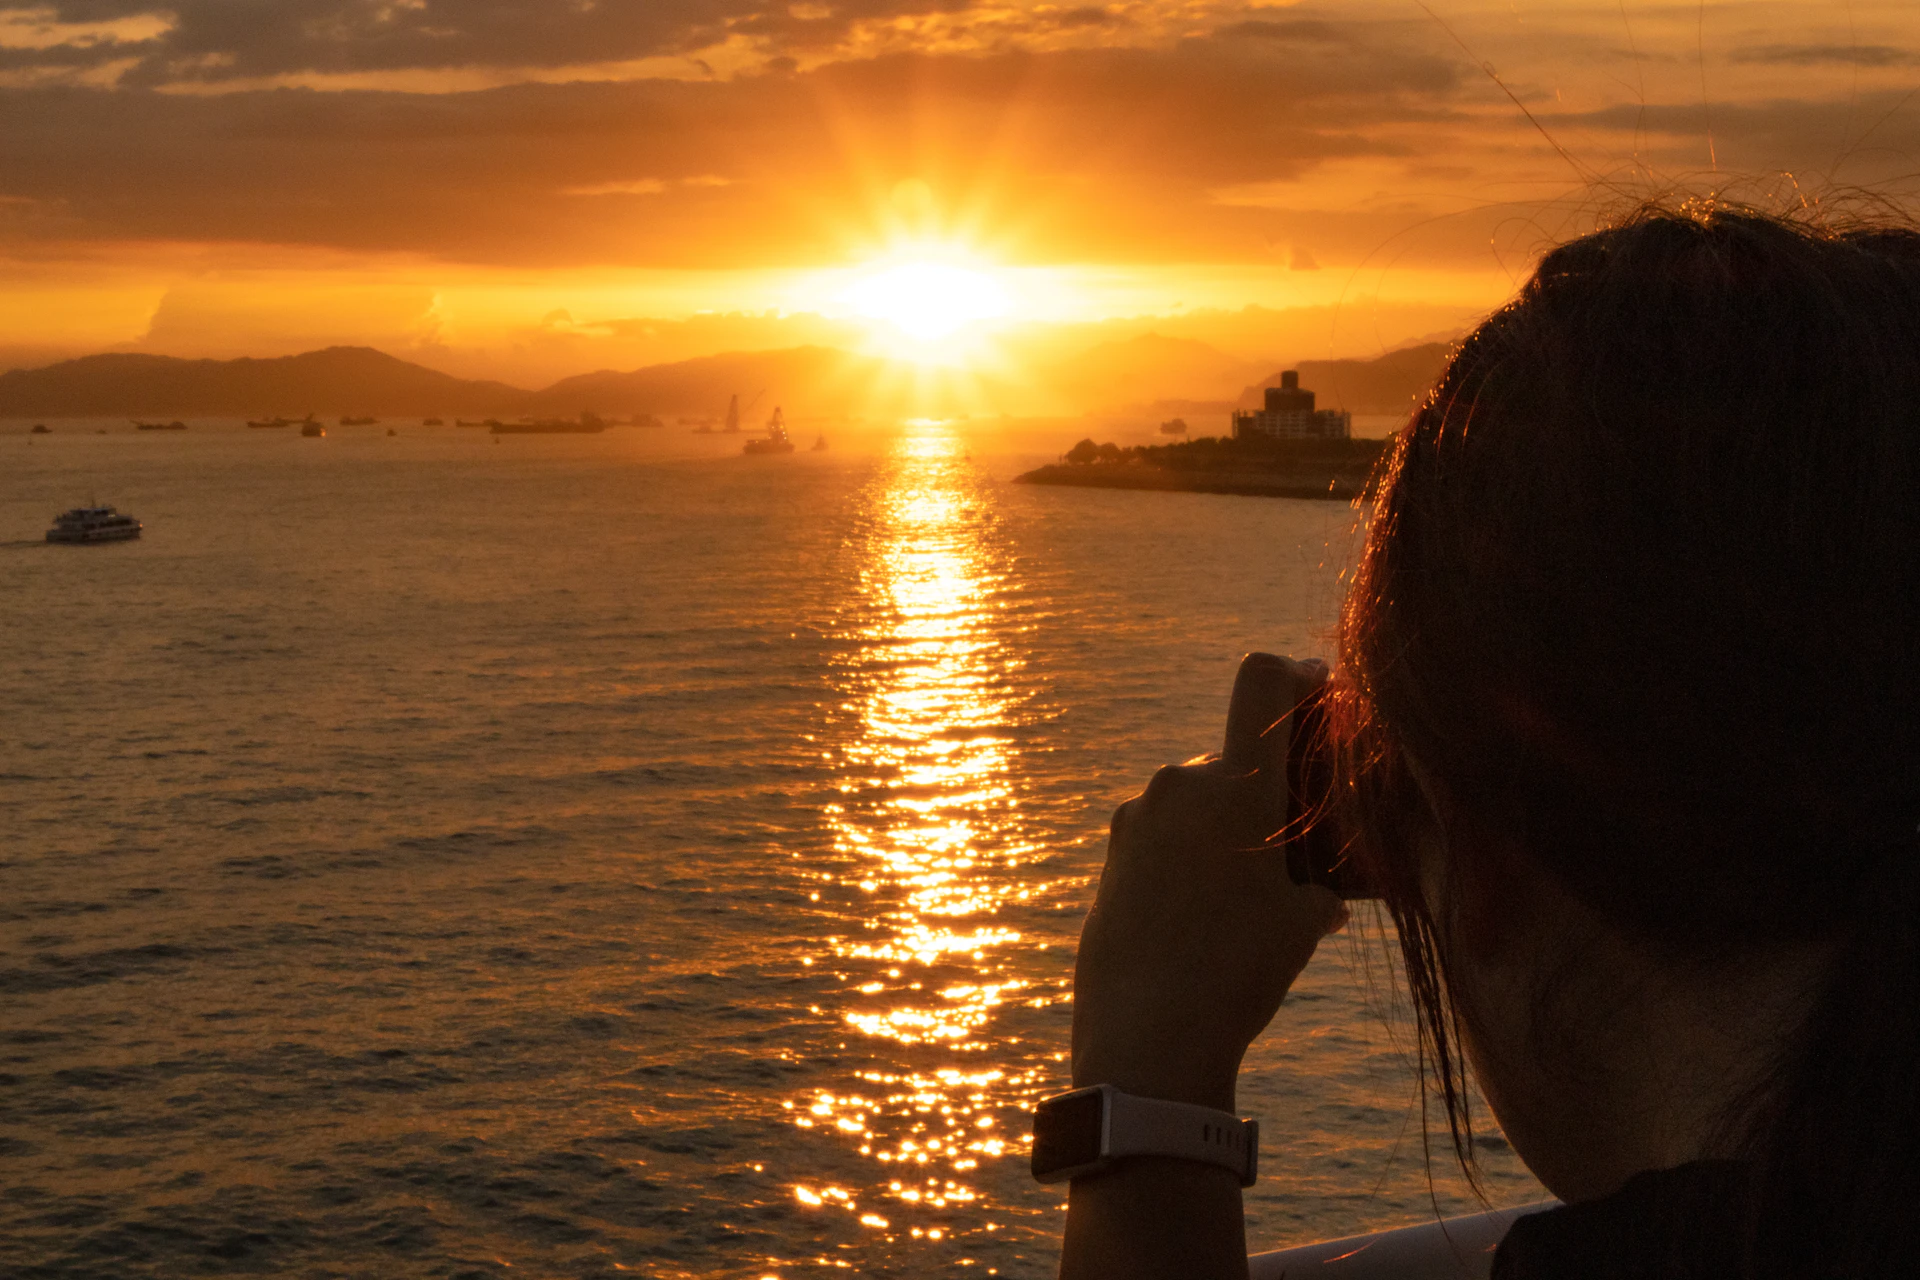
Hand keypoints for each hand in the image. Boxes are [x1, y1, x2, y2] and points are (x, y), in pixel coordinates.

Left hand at [1071, 653, 1346, 1111]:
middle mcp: (1178, 787)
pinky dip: (1190, 859)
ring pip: (1195, 804)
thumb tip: (1324, 899)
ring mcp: (1135, 822)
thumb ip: (1318, 891)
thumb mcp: (1302, 926)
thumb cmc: (1239, 972)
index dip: (1296, 674)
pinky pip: (1163, 840)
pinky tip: (1207, 917)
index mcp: (1233, 784)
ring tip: (1251, 896)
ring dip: (1224, 831)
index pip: (1263, 683)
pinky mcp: (1111, 860)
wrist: (1147, 1037)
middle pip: (1232, 760)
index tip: (1318, 687)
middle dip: (1264, 791)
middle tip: (1296, 843)